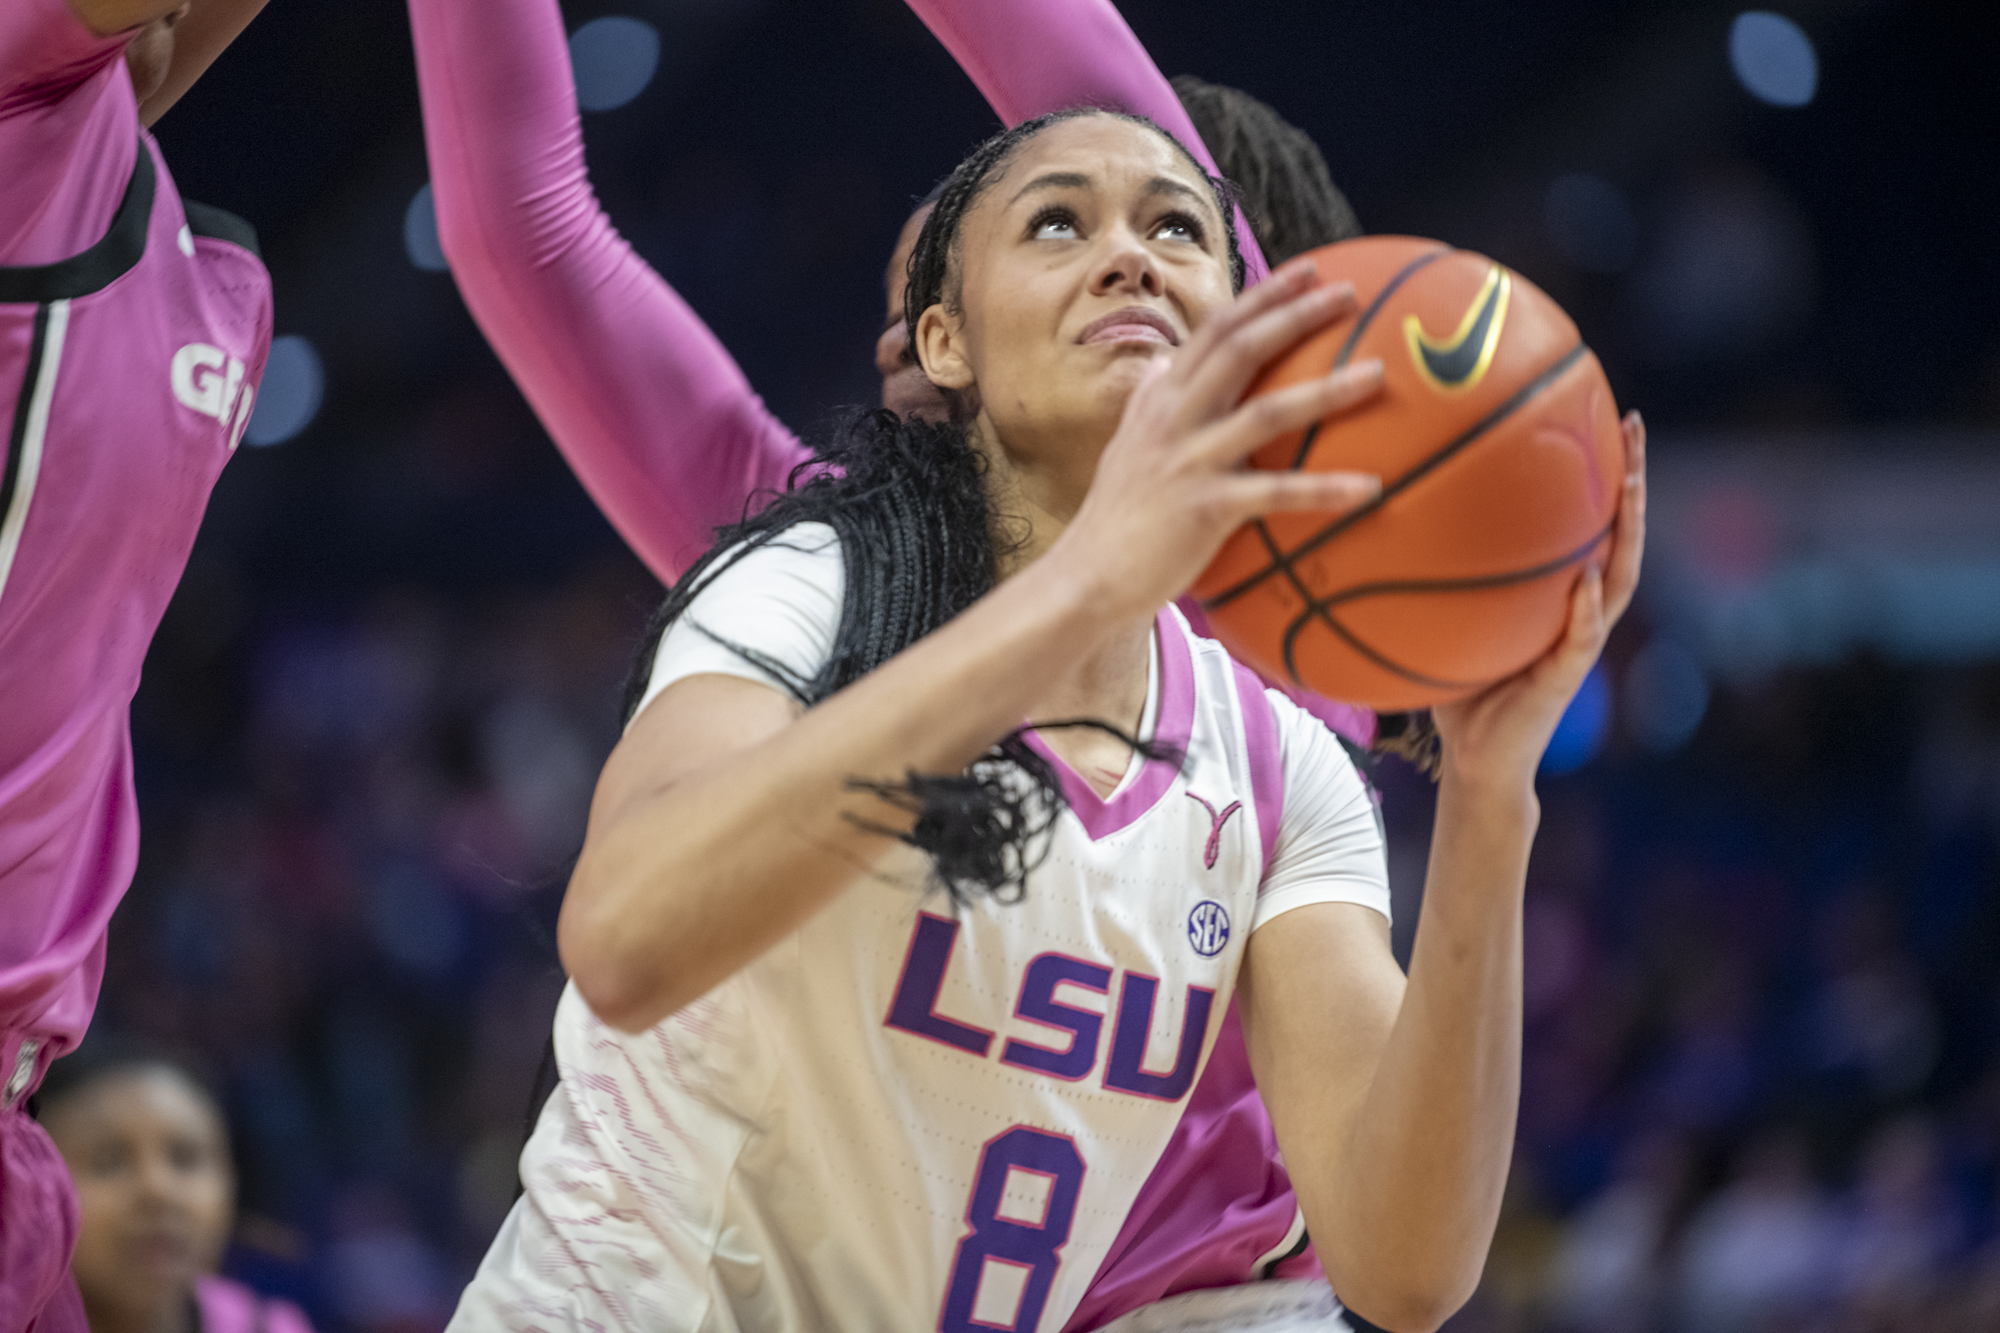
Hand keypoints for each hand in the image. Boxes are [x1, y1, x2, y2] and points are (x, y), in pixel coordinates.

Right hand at [1049, 258, 1386, 621]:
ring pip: (1268, 412)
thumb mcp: (1128, 443)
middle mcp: (1174, 418)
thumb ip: (1149, 400)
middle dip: (1296, 315)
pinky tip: (1370, 488)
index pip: (1216, 330)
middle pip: (1242, 349)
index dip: (1263, 296)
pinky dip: (1325, 490)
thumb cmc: (1117, 515)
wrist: (1087, 575)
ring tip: (1379, 375)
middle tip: (1349, 294)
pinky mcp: (1205, 508)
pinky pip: (1276, 493)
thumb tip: (1162, 363)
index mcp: (1162, 399)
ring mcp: (1190, 461)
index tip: (1309, 270)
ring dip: (1327, 391)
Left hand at [1432, 410, 1646, 791]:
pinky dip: (1587, 607)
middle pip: (1618, 532)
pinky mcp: (1567, 676)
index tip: (1596, 414)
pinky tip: (1588, 579)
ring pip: (1619, 575)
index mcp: (1556, 593)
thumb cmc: (1457, 689)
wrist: (1474, 761)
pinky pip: (1582, 635)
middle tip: (1629, 424)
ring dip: (1629, 529)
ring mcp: (1578, 641)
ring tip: (1632, 484)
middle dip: (1630, 478)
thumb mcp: (1442, 621)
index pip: (1584, 520)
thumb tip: (1376, 515)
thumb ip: (1428, 576)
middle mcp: (1578, 608)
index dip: (1596, 471)